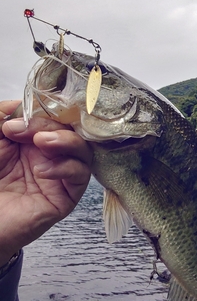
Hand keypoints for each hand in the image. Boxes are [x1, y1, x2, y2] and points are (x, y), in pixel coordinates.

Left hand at [0, 101, 91, 266]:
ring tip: (42, 142)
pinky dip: (66, 167)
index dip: (42, 112)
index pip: (52, 117)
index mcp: (30, 141)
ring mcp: (58, 176)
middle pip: (69, 130)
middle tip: (20, 129)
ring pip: (83, 150)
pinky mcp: (65, 198)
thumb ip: (1, 116)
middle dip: (48, 124)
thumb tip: (20, 102)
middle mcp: (47, 156)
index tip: (18, 115)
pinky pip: (80, 176)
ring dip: (66, 141)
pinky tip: (43, 170)